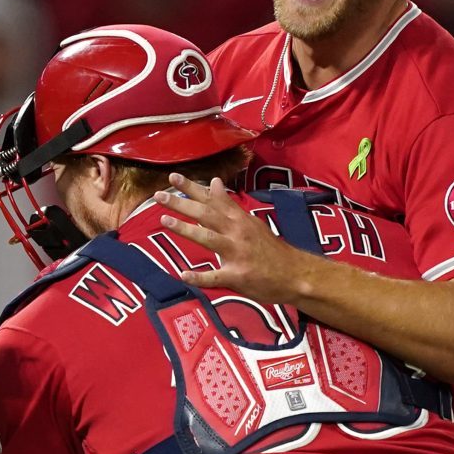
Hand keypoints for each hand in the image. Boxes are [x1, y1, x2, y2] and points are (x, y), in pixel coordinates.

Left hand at [152, 176, 314, 299]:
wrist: (294, 273)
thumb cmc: (269, 249)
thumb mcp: (250, 222)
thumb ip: (229, 205)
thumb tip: (214, 182)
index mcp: (239, 219)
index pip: (212, 199)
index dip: (192, 188)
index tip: (172, 176)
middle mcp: (237, 232)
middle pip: (206, 214)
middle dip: (182, 203)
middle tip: (159, 195)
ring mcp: (237, 254)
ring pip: (208, 238)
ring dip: (186, 229)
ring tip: (165, 220)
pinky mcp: (238, 276)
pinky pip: (215, 277)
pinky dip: (199, 277)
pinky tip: (183, 275)